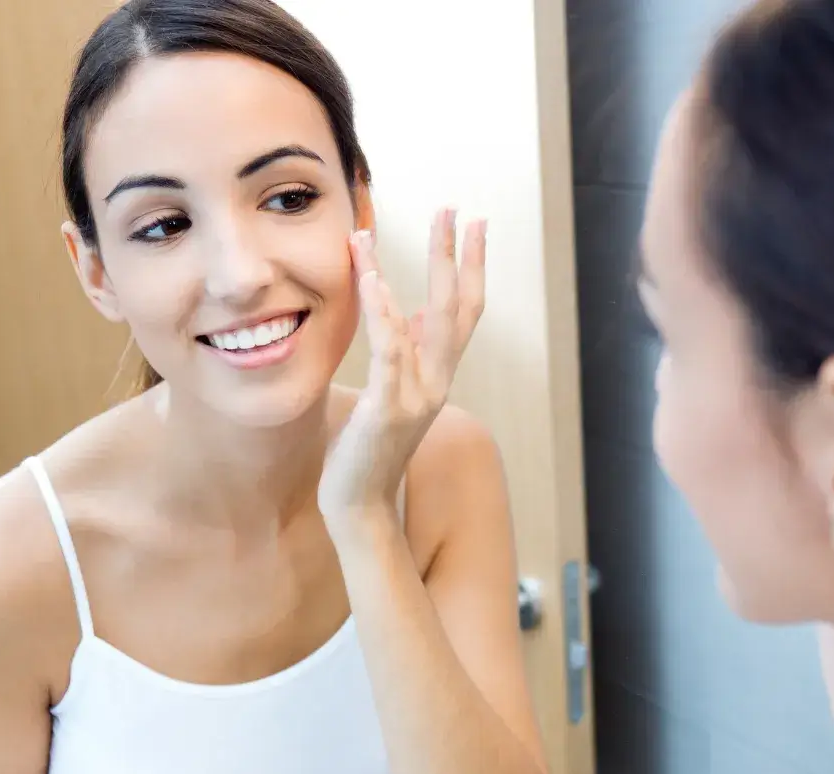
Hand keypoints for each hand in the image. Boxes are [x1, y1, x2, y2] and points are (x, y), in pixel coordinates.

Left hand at [318, 208, 486, 528]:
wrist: (359, 504)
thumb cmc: (368, 447)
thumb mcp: (394, 392)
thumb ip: (411, 354)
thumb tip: (418, 315)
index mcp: (437, 375)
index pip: (464, 312)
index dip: (472, 267)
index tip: (473, 224)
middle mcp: (436, 382)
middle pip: (458, 308)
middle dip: (456, 256)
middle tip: (455, 209)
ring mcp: (417, 396)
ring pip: (427, 321)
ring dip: (415, 274)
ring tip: (387, 231)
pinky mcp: (388, 409)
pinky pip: (390, 351)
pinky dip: (383, 312)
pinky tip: (370, 277)